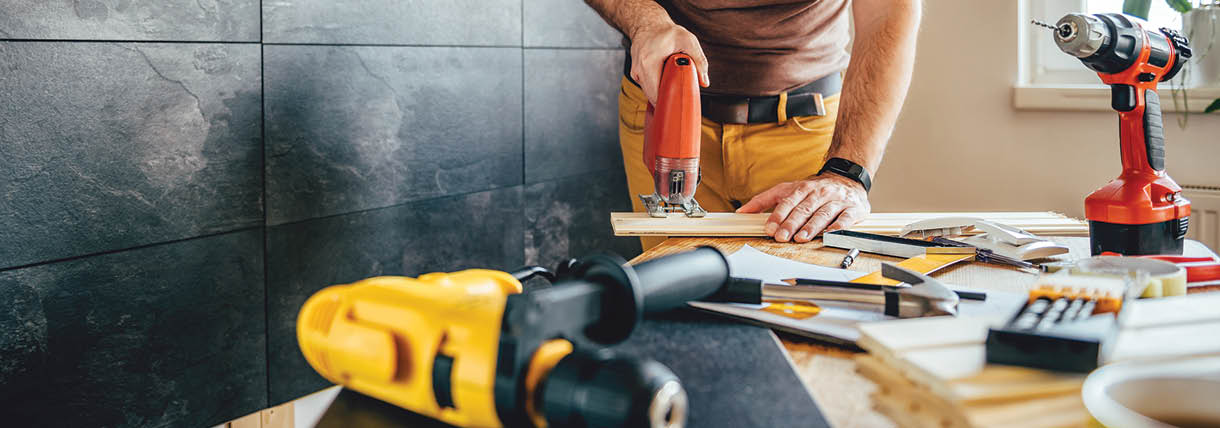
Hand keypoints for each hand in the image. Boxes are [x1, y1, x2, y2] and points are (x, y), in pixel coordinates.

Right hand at [629, 23, 709, 104]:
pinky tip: (666, 82)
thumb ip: (699, 61)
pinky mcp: (636, 74)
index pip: (655, 94)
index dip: (667, 104)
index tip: (678, 108)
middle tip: (681, 101)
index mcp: (649, 63)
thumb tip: (704, 82)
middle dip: (667, 100)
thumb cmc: (667, 32)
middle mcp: (638, 70)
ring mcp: (635, 73)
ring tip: (675, 89)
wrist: (648, 24)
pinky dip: (657, 87)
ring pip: (650, 93)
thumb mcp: (688, 41)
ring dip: (662, 93)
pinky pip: (648, 87)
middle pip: (652, 97)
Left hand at [736, 174, 870, 242]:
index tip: (770, 228)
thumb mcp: (787, 189)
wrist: (847, 177)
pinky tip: (830, 234)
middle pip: (803, 209)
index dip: (778, 216)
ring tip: (801, 238)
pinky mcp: (853, 209)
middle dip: (792, 224)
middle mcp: (819, 193)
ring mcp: (836, 200)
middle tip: (782, 237)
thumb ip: (764, 200)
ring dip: (811, 227)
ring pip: (822, 214)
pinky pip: (846, 218)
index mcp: (802, 188)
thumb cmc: (814, 189)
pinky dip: (838, 226)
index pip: (788, 202)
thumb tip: (742, 211)